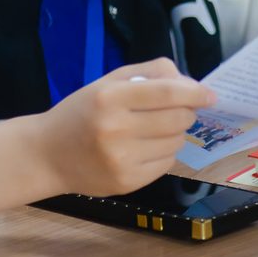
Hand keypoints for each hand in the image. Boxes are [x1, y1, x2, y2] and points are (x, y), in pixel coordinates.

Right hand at [37, 57, 215, 196]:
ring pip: (175, 142)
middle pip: (177, 118)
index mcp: (110, 97)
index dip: (194, 92)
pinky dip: (165, 153)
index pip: (166, 92)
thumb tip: (188, 82)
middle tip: (178, 109)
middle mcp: (116, 129)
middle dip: (187, 112)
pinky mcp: (127, 183)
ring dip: (175, 133)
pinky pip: (166, 164)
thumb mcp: (107, 82)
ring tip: (155, 129)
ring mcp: (121, 159)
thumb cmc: (81, 112)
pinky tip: (147, 147)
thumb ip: (148, 74)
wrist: (47, 154)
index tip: (210, 95)